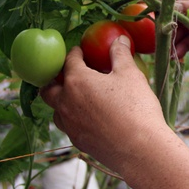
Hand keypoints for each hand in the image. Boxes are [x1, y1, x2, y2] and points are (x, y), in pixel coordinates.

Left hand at [41, 36, 164, 172]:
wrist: (140, 148)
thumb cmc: (136, 106)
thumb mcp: (131, 74)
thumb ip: (120, 55)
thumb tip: (119, 39)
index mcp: (77, 81)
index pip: (69, 61)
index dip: (75, 53)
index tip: (81, 51)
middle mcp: (66, 103)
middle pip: (48, 88)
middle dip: (55, 79)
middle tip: (68, 74)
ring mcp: (70, 125)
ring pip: (55, 110)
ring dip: (62, 101)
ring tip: (76, 97)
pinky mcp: (78, 142)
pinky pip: (68, 126)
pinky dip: (73, 118)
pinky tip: (89, 117)